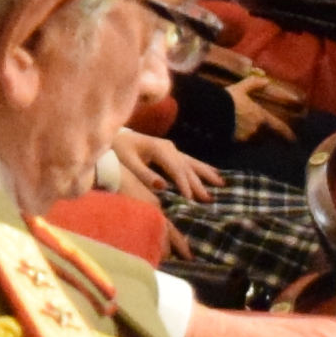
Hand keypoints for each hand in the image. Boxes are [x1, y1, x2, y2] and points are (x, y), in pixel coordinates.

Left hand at [101, 120, 221, 203]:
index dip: (184, 185)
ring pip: (192, 162)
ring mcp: (171, 148)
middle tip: (209, 200)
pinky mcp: (170, 151)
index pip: (176, 169)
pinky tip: (215, 173)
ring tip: (221, 184)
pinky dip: (202, 167)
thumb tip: (162, 186)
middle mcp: (168, 147)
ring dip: (206, 174)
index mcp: (158, 148)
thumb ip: (143, 173)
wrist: (113, 136)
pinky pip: (189, 160)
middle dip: (198, 183)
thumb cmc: (118, 150)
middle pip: (186, 167)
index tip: (191, 200)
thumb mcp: (127, 162)